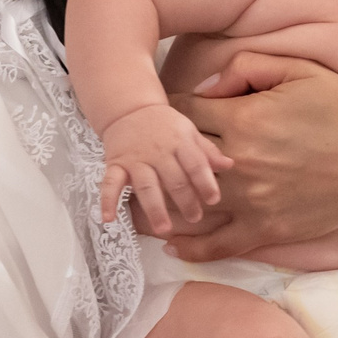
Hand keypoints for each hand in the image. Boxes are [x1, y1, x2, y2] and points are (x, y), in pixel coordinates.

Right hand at [101, 106, 231, 235]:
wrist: (130, 108)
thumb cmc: (166, 125)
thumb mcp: (189, 132)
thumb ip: (207, 151)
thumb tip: (230, 165)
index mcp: (180, 142)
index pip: (195, 164)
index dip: (205, 182)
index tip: (214, 200)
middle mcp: (158, 151)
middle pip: (173, 179)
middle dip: (185, 200)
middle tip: (195, 218)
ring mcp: (135, 159)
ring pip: (146, 186)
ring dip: (154, 208)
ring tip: (164, 229)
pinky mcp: (115, 164)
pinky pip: (109, 183)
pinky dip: (107, 201)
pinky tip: (108, 219)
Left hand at [166, 53, 337, 261]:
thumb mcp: (302, 71)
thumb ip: (248, 67)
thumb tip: (206, 86)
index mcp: (245, 120)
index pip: (183, 112)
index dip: (169, 110)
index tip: (164, 113)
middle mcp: (241, 163)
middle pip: (180, 158)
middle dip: (163, 153)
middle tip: (149, 153)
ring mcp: (252, 201)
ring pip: (191, 203)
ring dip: (166, 199)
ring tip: (146, 197)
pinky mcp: (267, 230)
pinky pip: (218, 245)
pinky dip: (191, 248)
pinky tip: (172, 243)